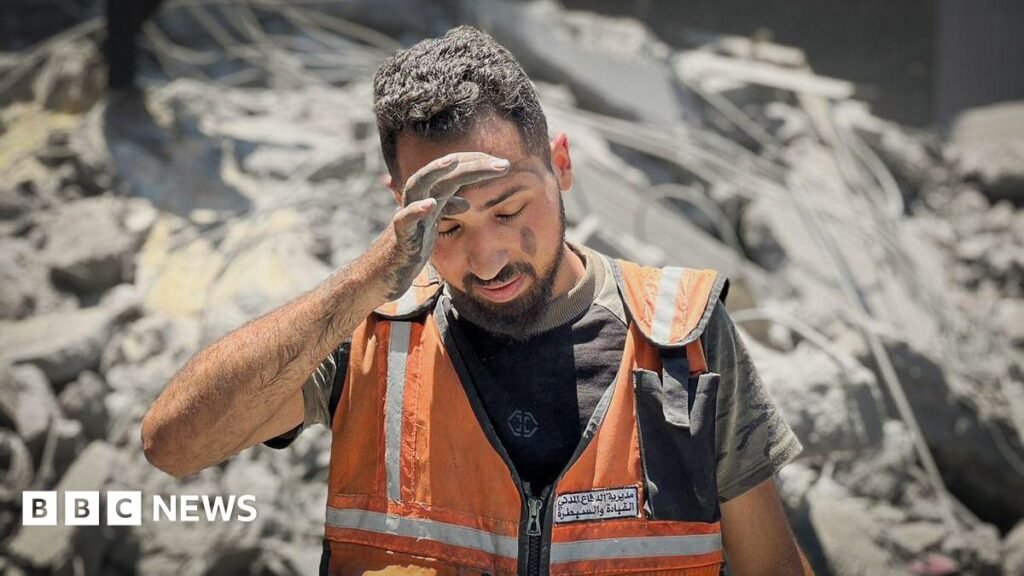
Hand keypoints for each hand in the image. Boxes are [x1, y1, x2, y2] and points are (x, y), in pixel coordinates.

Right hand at [383, 152, 509, 297]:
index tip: (502, 163)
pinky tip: (431, 204)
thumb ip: (447, 211)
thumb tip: (466, 203)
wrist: (384, 275)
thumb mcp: (434, 228)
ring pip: (416, 186)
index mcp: (431, 198)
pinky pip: (405, 220)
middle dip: (471, 164)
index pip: (455, 171)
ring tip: (451, 161)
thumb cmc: (410, 248)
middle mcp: (419, 201)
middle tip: (502, 164)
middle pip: (442, 173)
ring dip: (432, 171)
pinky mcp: (400, 238)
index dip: (476, 164)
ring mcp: (408, 217)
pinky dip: (416, 211)